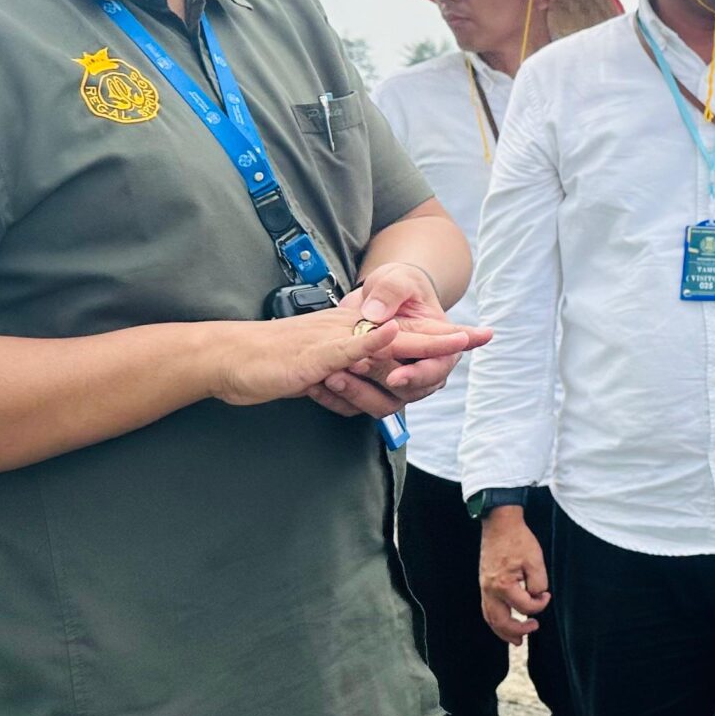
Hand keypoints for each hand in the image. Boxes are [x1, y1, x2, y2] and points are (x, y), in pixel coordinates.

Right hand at [210, 306, 465, 408]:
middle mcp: (347, 334)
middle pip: (406, 333)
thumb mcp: (318, 370)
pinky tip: (395, 335)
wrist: (230, 360)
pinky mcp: (317, 353)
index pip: (402, 335)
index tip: (474, 336)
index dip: (438, 336)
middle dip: (446, 336)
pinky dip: (373, 341)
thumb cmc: (271, 367)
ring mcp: (334, 341)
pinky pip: (349, 345)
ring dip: (422, 340)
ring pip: (387, 339)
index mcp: (351, 337)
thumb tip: (373, 382)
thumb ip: (348, 371)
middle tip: (483, 334)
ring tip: (459, 339)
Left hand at [311, 264, 488, 418]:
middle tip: (356, 365)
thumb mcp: (397, 278)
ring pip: (384, 403)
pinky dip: (339, 398)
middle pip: (411, 391)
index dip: (418, 375)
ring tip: (333, 376)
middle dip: (380, 379)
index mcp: (439, 342)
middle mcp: (421, 367)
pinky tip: (321, 384)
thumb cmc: (397, 287)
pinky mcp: (374, 388)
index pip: (438, 367)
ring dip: (358, 392)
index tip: (395, 376)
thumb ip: (390, 292)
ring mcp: (398, 380)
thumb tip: (378, 314)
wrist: (375, 298)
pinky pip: (358, 406)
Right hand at [479, 504, 551, 643]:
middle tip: (531, 632)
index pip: (524, 606)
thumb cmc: (518, 540)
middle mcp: (490, 590)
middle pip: (500, 621)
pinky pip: (487, 608)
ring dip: (503, 631)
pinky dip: (495, 620)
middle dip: (516, 631)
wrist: (499, 524)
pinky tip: (504, 622)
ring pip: (490, 618)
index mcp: (504, 585)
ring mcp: (484, 587)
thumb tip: (537, 597)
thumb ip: (538, 582)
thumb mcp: (535, 559)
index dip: (539, 604)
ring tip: (516, 639)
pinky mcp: (484, 583)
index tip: (547, 596)